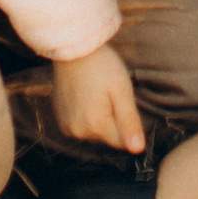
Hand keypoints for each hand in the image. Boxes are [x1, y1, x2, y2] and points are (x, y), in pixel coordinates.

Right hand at [50, 41, 143, 156]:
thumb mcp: (122, 90)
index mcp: (95, 125)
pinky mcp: (59, 119)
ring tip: (96, 92)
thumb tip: (138, 150)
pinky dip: (86, 115)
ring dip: (99, 118)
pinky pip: (80, 125)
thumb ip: (129, 122)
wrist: (72, 48)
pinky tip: (85, 95)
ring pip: (94, 132)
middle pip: (107, 137)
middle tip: (109, 93)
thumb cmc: (101, 65)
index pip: (122, 142)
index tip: (123, 101)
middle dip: (113, 119)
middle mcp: (77, 132)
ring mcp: (66, 126)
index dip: (128, 124)